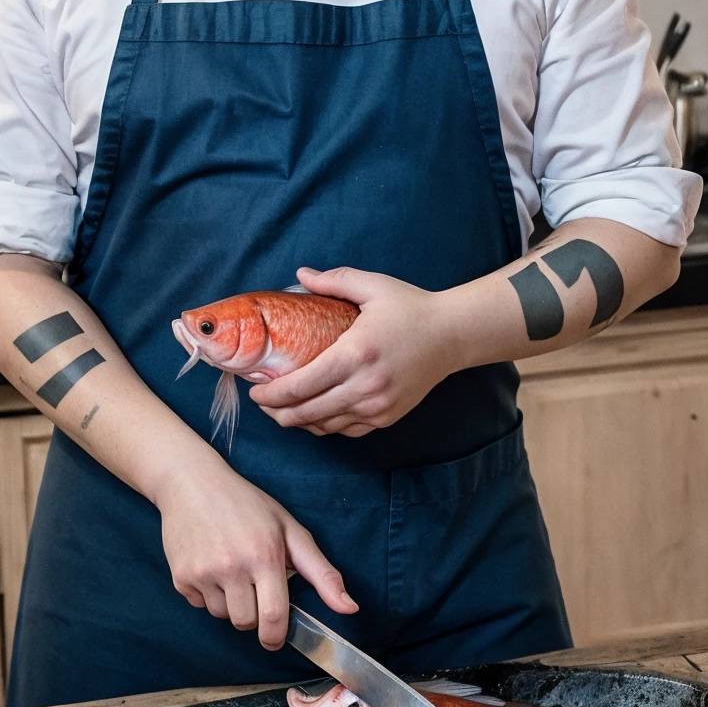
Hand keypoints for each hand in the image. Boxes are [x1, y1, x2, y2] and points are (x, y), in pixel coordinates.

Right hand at [154, 439, 357, 648]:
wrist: (193, 482)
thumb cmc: (247, 504)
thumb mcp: (290, 530)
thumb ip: (322, 573)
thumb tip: (350, 609)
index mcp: (265, 555)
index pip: (274, 617)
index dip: (277, 637)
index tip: (276, 638)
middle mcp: (232, 566)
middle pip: (247, 623)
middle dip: (254, 615)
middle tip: (254, 586)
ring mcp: (203, 572)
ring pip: (222, 616)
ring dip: (230, 603)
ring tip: (231, 570)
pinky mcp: (180, 577)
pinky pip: (199, 605)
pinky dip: (207, 593)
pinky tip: (210, 564)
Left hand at [248, 266, 458, 436]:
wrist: (453, 335)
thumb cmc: (411, 307)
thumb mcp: (372, 286)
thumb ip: (334, 281)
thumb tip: (299, 275)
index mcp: (356, 353)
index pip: (301, 386)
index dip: (270, 395)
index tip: (254, 390)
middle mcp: (365, 386)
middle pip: (306, 413)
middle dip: (276, 412)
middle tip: (261, 402)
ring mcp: (377, 406)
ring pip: (325, 426)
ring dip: (298, 422)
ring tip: (281, 409)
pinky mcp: (387, 416)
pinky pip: (347, 430)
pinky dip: (325, 426)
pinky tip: (313, 415)